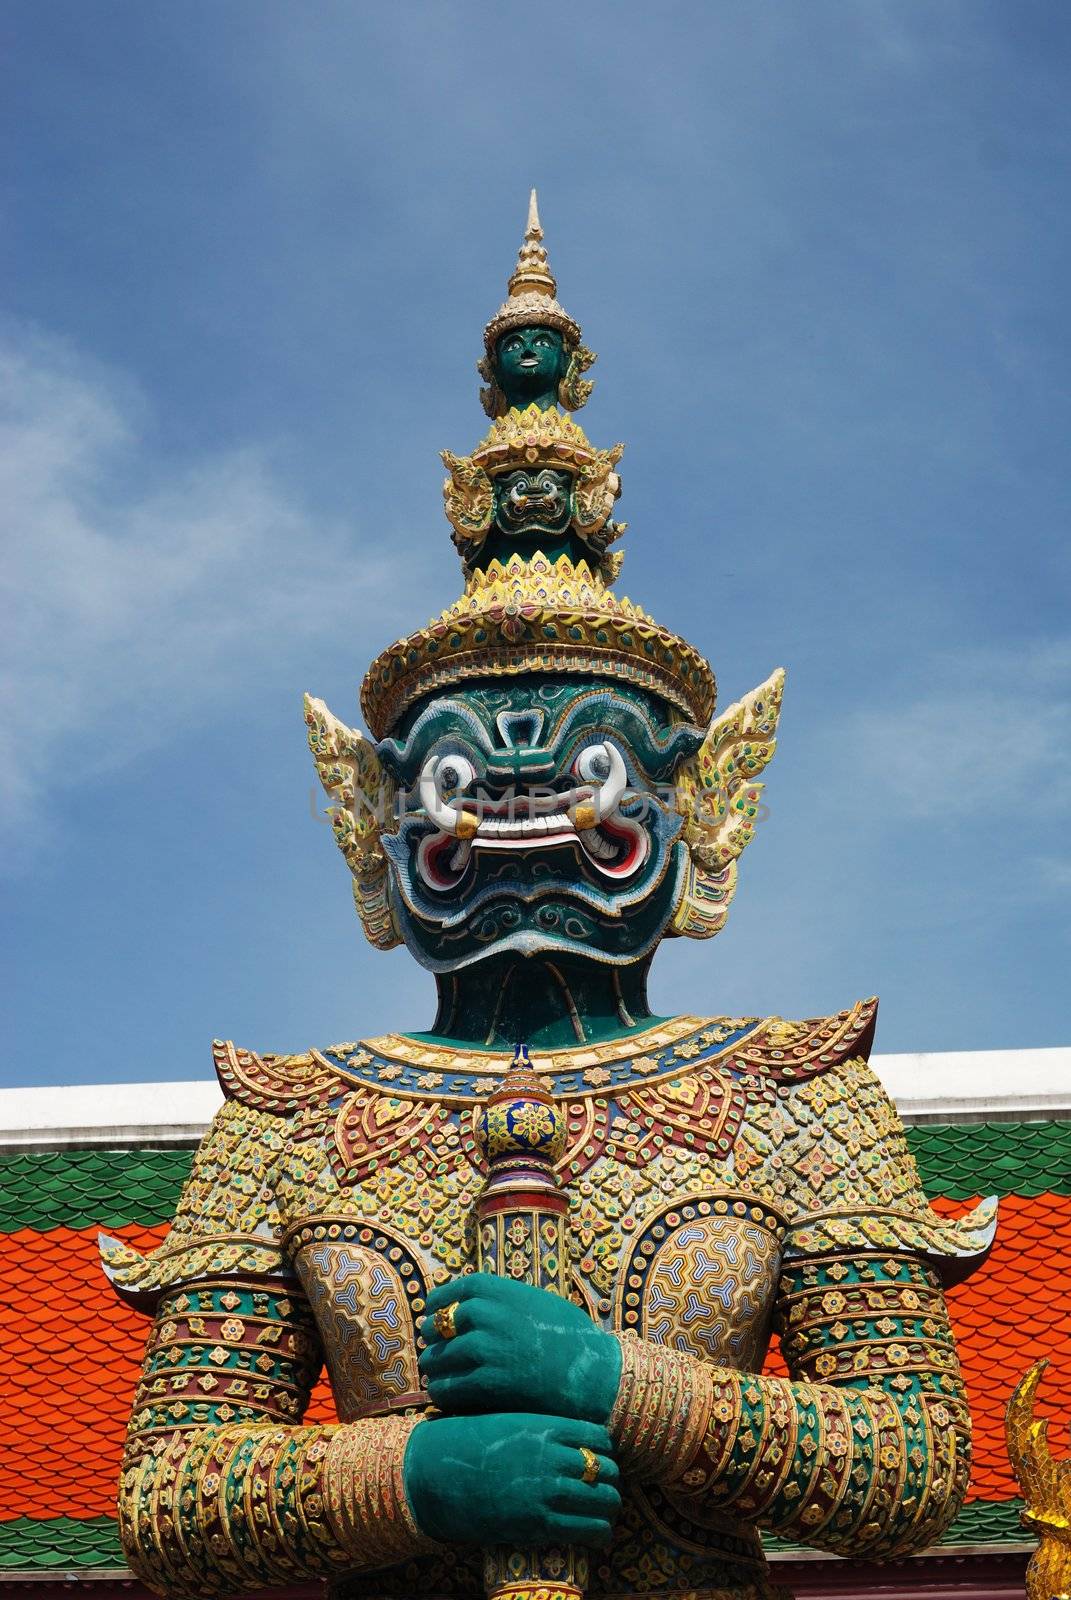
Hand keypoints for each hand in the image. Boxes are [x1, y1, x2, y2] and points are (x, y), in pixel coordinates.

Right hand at [404, 1412, 620, 1548]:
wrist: (433, 1473)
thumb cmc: (464, 1443)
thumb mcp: (507, 1421)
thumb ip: (539, 1429)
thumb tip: (563, 1440)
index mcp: (545, 1426)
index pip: (598, 1436)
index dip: (604, 1450)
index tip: (599, 1459)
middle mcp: (553, 1456)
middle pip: (606, 1468)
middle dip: (611, 1481)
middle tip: (605, 1490)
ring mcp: (548, 1490)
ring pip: (604, 1500)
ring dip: (609, 1508)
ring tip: (605, 1515)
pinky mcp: (539, 1523)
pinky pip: (588, 1529)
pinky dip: (599, 1533)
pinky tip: (597, 1536)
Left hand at [419, 1274, 621, 1421]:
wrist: (595, 1374)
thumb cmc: (572, 1338)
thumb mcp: (539, 1303)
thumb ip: (507, 1300)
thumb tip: (475, 1305)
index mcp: (502, 1291)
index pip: (456, 1290)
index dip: (439, 1301)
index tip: (431, 1311)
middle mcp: (490, 1316)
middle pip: (441, 1324)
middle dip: (432, 1336)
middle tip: (431, 1346)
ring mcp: (487, 1349)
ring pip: (440, 1357)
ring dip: (434, 1366)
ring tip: (435, 1374)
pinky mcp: (488, 1384)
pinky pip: (449, 1387)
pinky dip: (442, 1392)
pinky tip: (446, 1395)